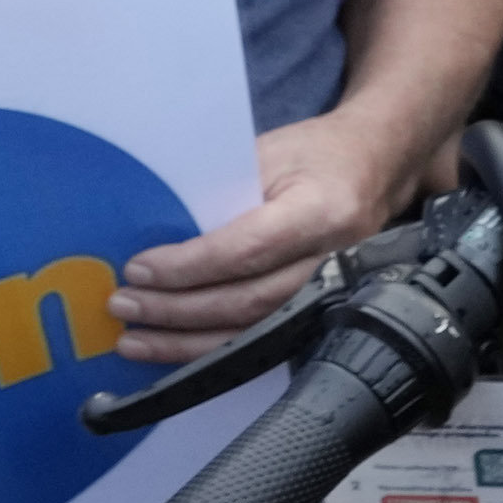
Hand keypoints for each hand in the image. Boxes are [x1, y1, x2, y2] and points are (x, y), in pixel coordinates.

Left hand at [113, 114, 409, 362]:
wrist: (378, 166)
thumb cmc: (319, 153)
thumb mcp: (270, 151)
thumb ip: (220, 192)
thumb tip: (154, 231)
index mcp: (322, 211)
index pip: (247, 250)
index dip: (189, 267)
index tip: (139, 269)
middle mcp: (334, 259)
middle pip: (247, 301)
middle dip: (177, 309)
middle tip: (124, 305)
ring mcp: (334, 293)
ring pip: (253, 332)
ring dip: (187, 342)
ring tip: (134, 339)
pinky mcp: (323, 312)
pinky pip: (263, 341)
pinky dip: (214, 350)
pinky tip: (174, 351)